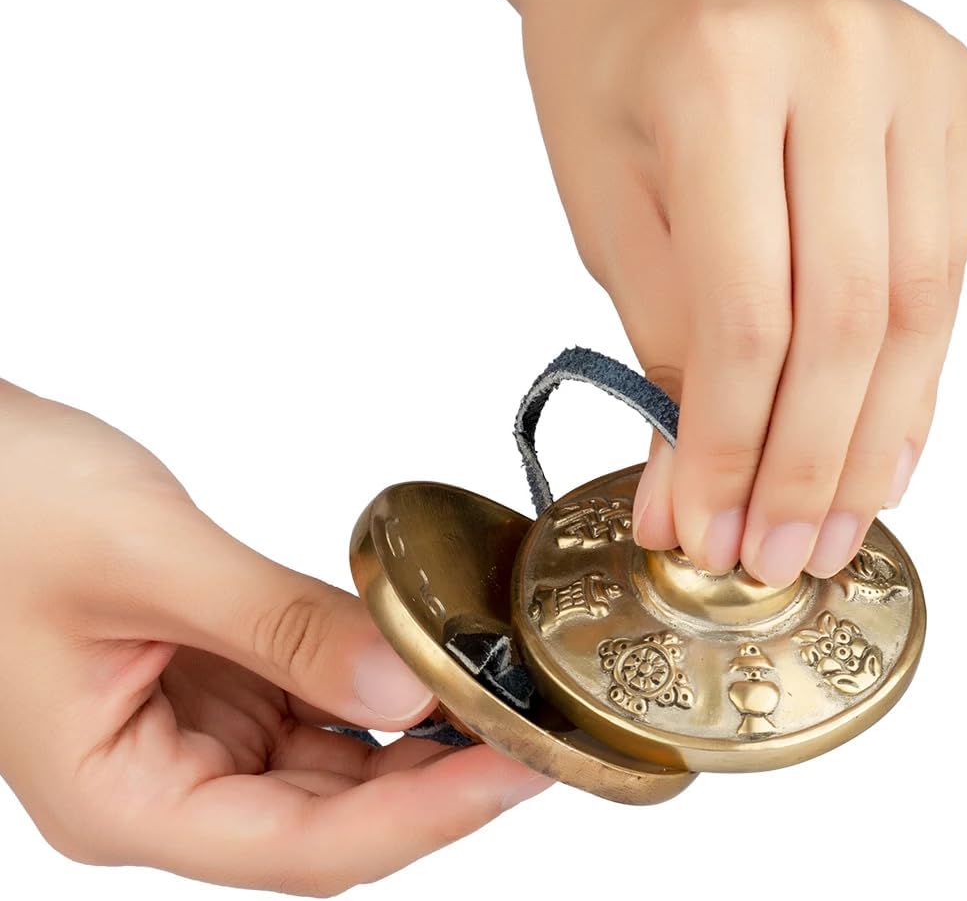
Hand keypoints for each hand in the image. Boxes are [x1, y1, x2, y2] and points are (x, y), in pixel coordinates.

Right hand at [0, 379, 550, 894]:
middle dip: (435, 780)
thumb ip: (279, 628)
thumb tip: (405, 687)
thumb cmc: (1, 504)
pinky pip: (309, 707)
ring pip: (326, 768)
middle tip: (529, 728)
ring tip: (495, 698)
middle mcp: (160, 784)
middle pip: (326, 819)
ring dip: (411, 740)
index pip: (301, 847)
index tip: (515, 769)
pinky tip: (421, 662)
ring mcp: (190, 734)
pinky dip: (371, 689)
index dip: (424, 818)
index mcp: (120, 797)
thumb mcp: (148, 561)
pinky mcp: (211, 682)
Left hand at [470, 0, 966, 585]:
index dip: (732, 445)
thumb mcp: (610, 214)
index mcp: (726, 80)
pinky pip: (943, 272)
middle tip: (776, 555)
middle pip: (851, 321)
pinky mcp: (955, 108)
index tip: (705, 528)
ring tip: (828, 530)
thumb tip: (691, 494)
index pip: (748, 313)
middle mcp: (845, 66)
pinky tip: (876, 452)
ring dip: (869, 441)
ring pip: (917, 307)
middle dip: (809, 464)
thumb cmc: (610, 83)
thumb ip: (663, 348)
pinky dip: (906, 378)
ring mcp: (921, 80)